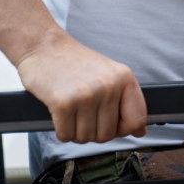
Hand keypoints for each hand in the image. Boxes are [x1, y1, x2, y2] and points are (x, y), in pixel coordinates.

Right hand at [14, 35, 147, 143]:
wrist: (42, 46)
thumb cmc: (74, 62)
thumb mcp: (108, 74)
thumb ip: (126, 101)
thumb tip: (140, 130)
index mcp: (124, 78)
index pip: (137, 120)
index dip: (123, 129)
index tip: (112, 124)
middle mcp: (108, 86)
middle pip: (107, 134)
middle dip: (93, 131)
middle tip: (82, 113)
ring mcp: (87, 95)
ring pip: (86, 137)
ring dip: (75, 131)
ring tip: (71, 110)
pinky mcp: (63, 103)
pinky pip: (66, 135)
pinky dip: (61, 130)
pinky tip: (59, 113)